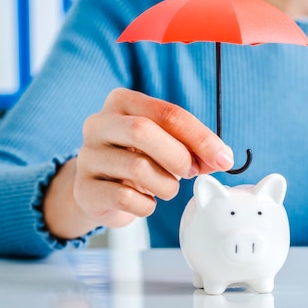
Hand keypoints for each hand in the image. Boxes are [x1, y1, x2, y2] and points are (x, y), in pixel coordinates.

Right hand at [43, 88, 233, 238]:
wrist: (99, 190)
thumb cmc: (138, 159)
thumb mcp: (166, 144)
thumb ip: (194, 148)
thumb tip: (223, 158)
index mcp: (122, 101)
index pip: (167, 112)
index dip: (200, 137)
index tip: (223, 157)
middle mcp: (99, 123)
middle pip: (143, 131)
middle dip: (178, 156)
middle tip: (191, 172)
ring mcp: (87, 156)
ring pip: (137, 167)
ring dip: (166, 185)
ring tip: (167, 188)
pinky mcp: (84, 189)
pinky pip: (125, 198)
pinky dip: (146, 205)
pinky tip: (145, 201)